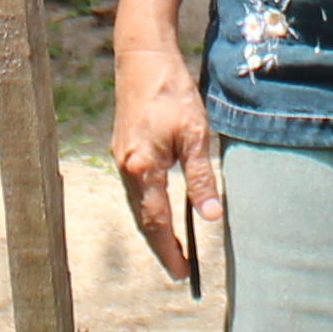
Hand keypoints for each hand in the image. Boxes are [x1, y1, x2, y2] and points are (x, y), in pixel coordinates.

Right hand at [112, 30, 218, 280]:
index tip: (182, 273)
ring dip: (153, 227)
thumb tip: (211, 216)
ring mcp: (121, 157)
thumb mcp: (195, 135)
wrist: (142, 58)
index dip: (169, 250)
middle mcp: (126, 167)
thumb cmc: (172, 92)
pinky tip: (159, 208)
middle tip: (180, 268)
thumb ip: (201, 177)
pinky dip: (148, 206)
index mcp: (143, 168)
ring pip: (137, 204)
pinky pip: (135, 188)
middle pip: (142, 218)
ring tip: (173, 246)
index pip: (156, 222)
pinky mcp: (122, 147)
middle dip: (160, 245)